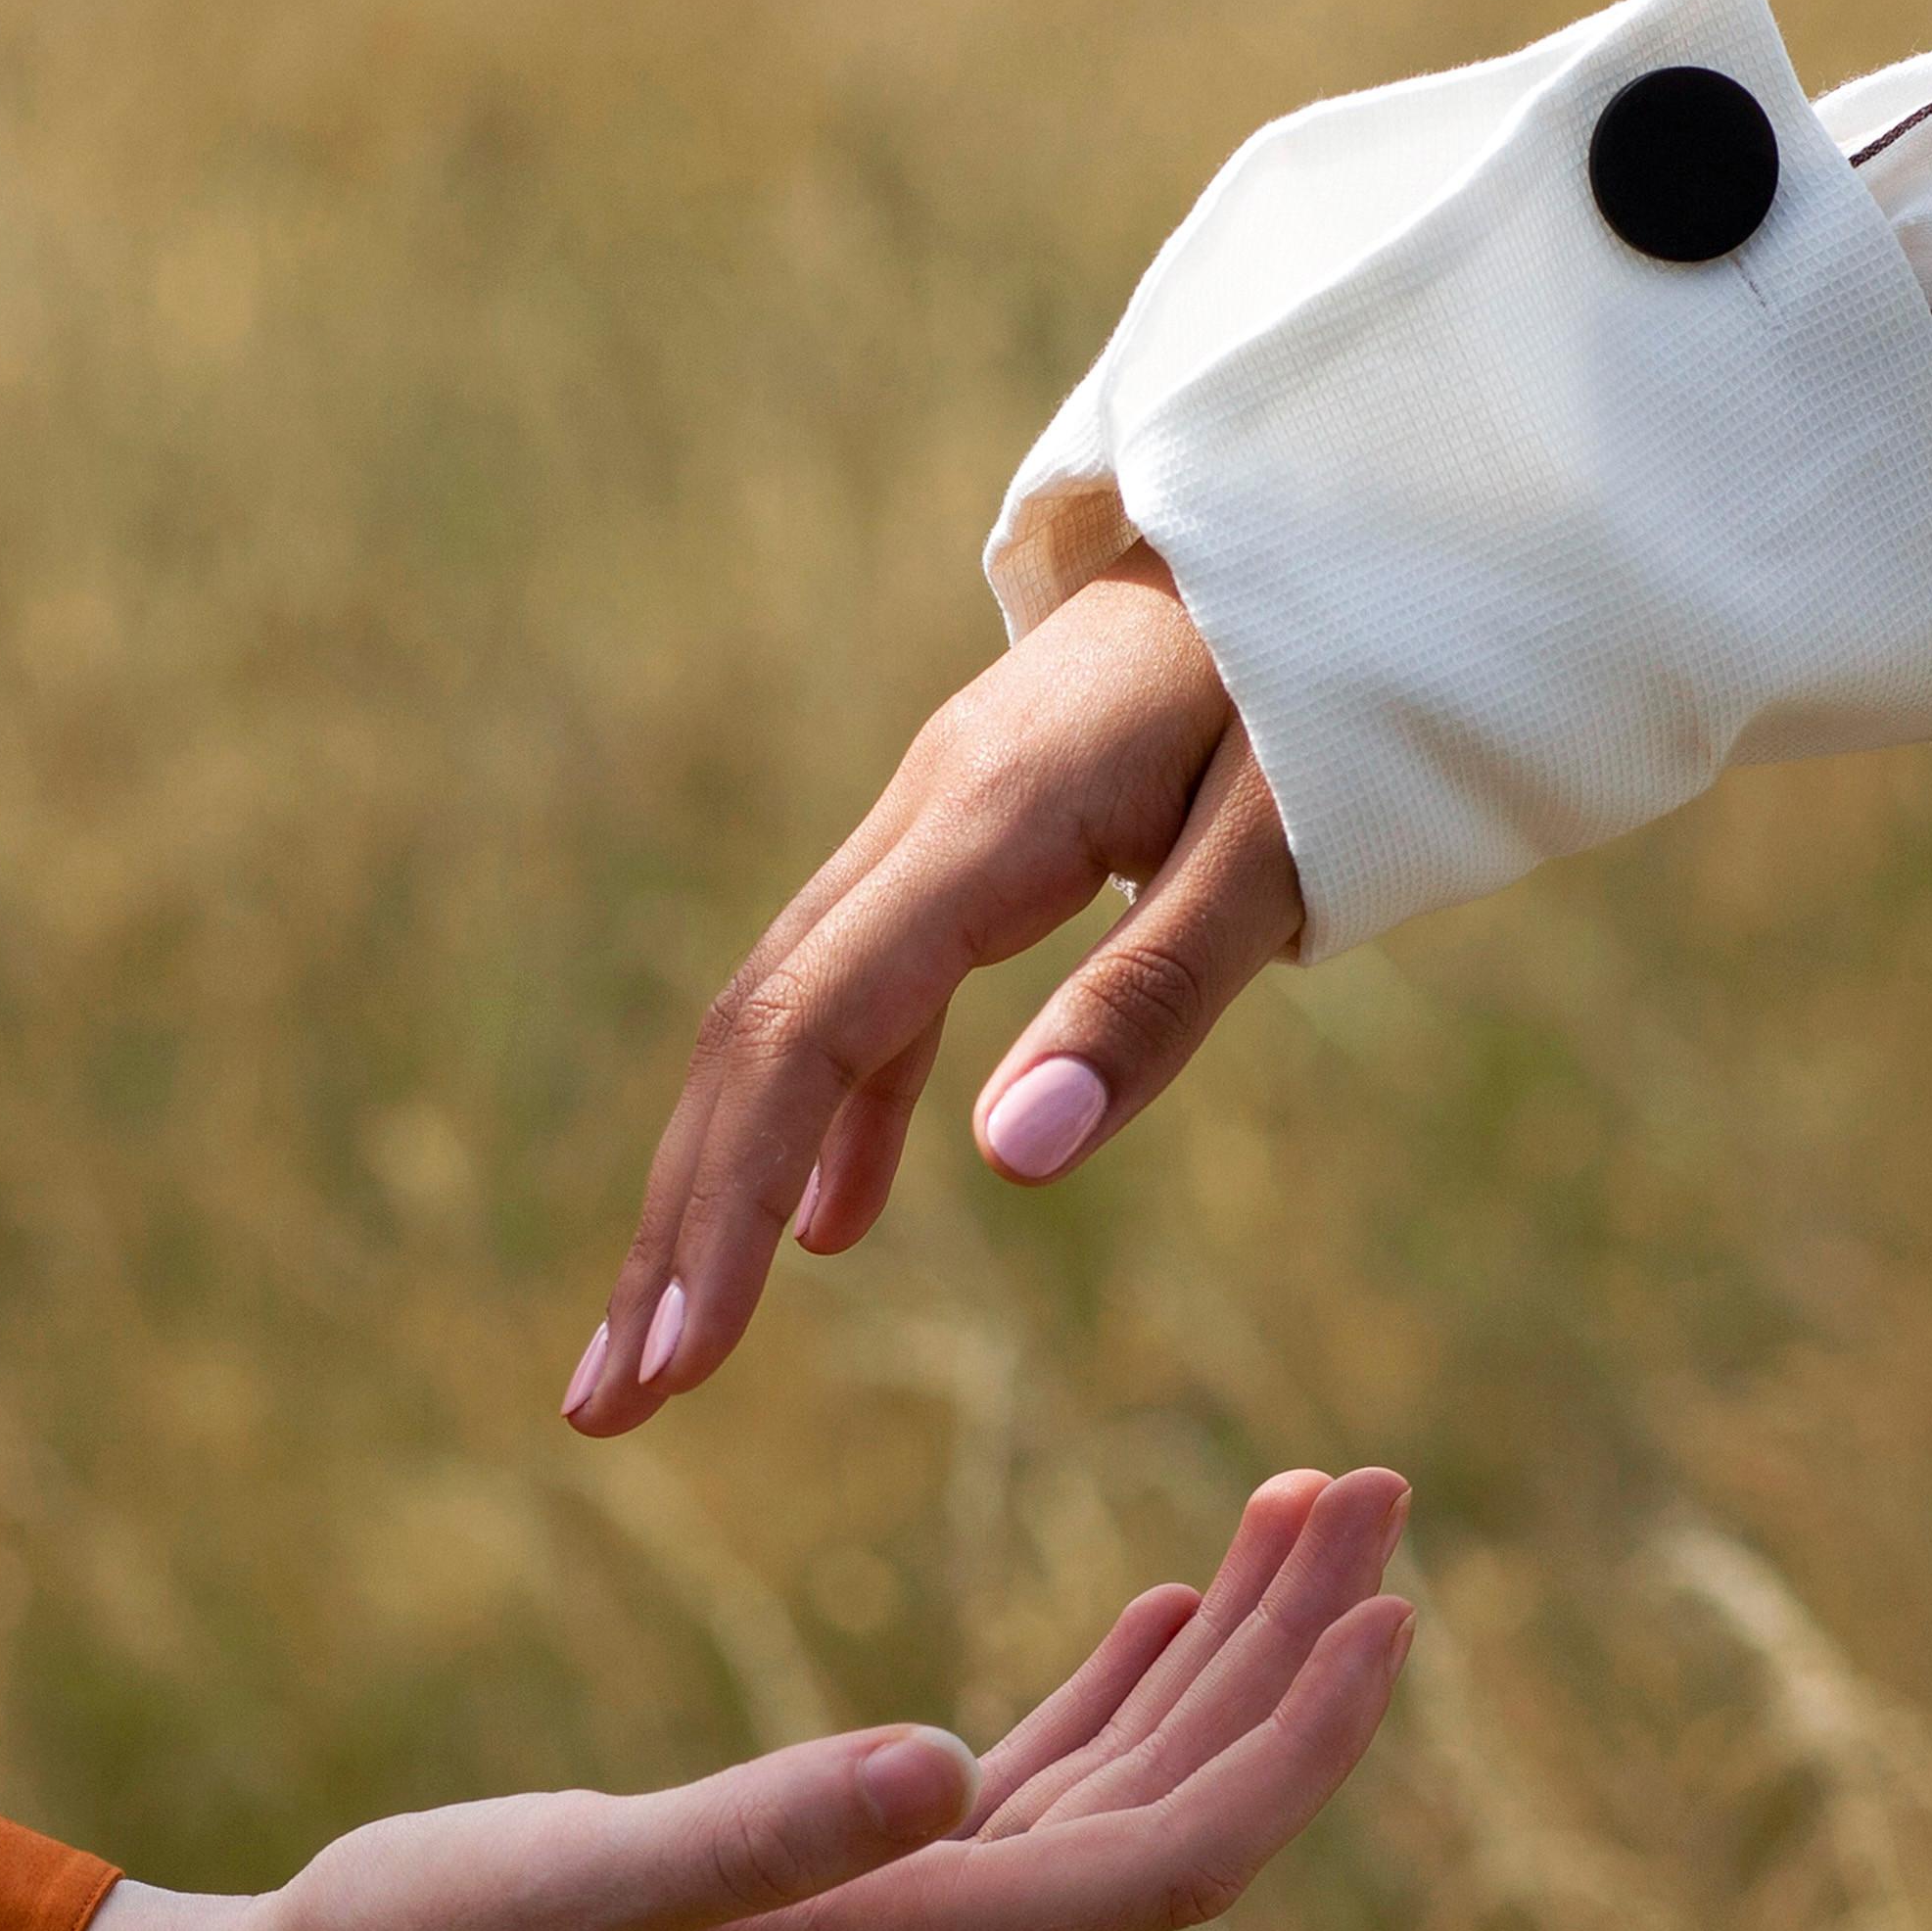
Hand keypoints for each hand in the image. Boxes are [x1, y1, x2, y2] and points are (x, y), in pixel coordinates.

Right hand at [13, 1468, 1414, 1930]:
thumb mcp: (578, 1877)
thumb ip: (767, 1827)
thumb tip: (945, 1764)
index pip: (1170, 1859)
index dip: (1295, 1740)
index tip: (1398, 1606)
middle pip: (1177, 1812)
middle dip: (1293, 1653)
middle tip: (1383, 1482)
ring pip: (1118, 1797)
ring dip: (1219, 1658)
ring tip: (1310, 1508)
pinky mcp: (848, 1910)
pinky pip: (1032, 1809)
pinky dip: (1110, 1702)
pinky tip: (1162, 1618)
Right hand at [561, 548, 1288, 1436]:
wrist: (1319, 524)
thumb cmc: (1322, 684)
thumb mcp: (1276, 849)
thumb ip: (1149, 999)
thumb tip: (1017, 1163)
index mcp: (982, 824)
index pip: (810, 1032)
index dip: (730, 1200)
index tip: (684, 1360)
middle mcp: (920, 821)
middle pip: (750, 1038)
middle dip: (674, 1228)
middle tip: (609, 1407)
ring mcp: (931, 828)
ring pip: (783, 1022)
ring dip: (718, 1188)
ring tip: (668, 1354)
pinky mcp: (968, 844)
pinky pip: (865, 999)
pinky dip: (831, 1121)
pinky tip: (824, 1235)